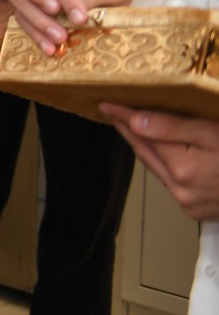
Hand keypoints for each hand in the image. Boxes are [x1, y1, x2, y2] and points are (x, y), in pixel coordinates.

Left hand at [100, 103, 218, 220]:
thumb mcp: (216, 134)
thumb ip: (176, 127)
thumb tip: (136, 120)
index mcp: (186, 168)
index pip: (144, 135)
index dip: (125, 116)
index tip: (107, 103)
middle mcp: (182, 189)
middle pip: (146, 153)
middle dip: (128, 130)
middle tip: (112, 110)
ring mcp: (190, 202)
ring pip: (158, 168)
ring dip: (145, 147)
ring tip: (131, 126)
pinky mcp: (198, 210)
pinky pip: (172, 182)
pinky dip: (163, 164)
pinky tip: (161, 152)